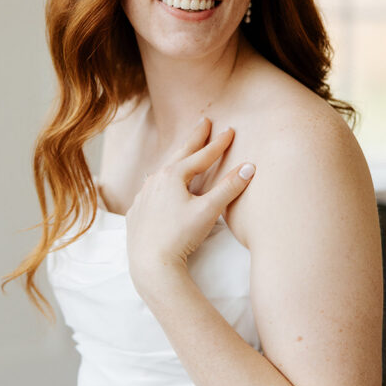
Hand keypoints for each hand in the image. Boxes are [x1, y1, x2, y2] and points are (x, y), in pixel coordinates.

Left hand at [125, 117, 255, 293]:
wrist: (150, 263)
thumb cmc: (180, 236)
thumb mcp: (208, 210)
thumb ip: (228, 187)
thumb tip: (249, 167)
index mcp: (172, 176)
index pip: (202, 156)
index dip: (218, 143)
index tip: (230, 130)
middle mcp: (154, 181)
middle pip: (179, 155)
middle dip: (194, 139)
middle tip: (203, 121)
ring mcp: (143, 197)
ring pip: (162, 173)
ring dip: (176, 161)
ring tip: (183, 153)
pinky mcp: (137, 213)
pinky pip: (150, 192)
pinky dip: (160, 184)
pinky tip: (160, 187)